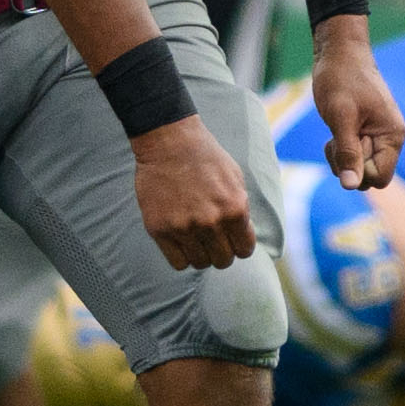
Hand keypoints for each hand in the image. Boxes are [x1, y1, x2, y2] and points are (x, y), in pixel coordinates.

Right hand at [132, 116, 254, 268]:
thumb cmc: (206, 158)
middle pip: (223, 261)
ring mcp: (183, 227)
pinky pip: (177, 262)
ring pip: (200, 263)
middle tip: (214, 240)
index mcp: (235, 209)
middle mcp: (211, 222)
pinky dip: (182, 256)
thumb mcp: (236, 180)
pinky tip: (182, 241)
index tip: (233, 240)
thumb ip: (241, 210)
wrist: (170, 142)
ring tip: (197, 239)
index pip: (245, 250)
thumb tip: (242, 237)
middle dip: (222, 252)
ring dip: (201, 255)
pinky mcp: (160, 230)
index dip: (240, 246)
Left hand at [310, 21, 404, 189]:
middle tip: (336, 138)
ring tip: (334, 131)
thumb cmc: (341, 80)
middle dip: (348, 164)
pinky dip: (340, 149)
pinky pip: (353, 156)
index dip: (358, 171)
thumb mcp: (341, 117)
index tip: (345, 147)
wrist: (338, 53)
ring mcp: (377, 137)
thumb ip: (348, 153)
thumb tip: (350, 186)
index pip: (379, 177)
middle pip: (368, 176)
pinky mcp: (364, 133)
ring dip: (341, 157)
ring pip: (358, 168)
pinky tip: (334, 130)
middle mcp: (389, 139)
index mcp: (393, 136)